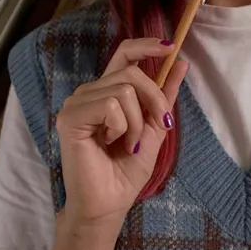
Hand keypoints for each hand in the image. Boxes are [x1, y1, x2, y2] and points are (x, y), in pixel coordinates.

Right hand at [55, 37, 188, 226]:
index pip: (123, 54)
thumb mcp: (154, 128)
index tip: (170, 47)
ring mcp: (76, 103)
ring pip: (124, 90)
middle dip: (153, 100)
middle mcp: (89, 93)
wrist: (110, 203)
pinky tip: (108, 144)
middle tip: (153, 129)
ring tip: (125, 143)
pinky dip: (121, 127)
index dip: (146, 46)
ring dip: (136, 122)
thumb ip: (164, 97)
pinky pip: (110, 105)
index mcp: (108, 92)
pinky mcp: (70, 117)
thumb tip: (180, 63)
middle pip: (132, 72)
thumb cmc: (126, 171)